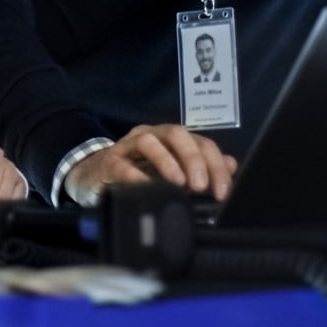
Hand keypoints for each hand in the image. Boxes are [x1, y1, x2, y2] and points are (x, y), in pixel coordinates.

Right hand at [64, 124, 237, 206]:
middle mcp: (152, 135)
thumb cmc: (139, 172)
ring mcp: (129, 146)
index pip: (200, 142)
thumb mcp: (173, 170)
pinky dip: (136, 177)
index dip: (215, 165)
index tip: (223, 191)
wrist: (96, 176)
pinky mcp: (110, 162)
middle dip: (193, 159)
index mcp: (171, 138)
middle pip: (176, 134)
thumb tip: (231, 165)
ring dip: (167, 162)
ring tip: (178, 184)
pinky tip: (148, 190)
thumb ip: (202, 166)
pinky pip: (122, 165)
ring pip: (149, 142)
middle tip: (201, 186)